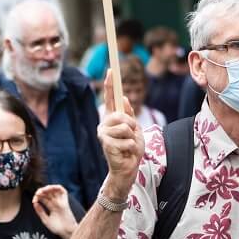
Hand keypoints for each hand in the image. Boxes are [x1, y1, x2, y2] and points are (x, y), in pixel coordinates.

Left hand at [33, 185, 77, 238]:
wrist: (65, 232)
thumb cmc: (57, 228)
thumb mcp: (45, 220)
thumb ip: (40, 211)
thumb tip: (34, 203)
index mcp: (51, 207)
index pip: (44, 198)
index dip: (38, 197)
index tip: (34, 200)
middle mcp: (56, 203)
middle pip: (48, 193)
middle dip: (41, 192)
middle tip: (37, 194)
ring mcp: (60, 202)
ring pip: (55, 190)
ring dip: (48, 188)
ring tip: (42, 190)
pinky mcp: (65, 202)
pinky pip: (63, 191)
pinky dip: (57, 187)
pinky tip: (50, 188)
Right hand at [97, 70, 144, 199]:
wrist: (128, 168)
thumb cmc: (131, 149)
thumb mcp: (135, 129)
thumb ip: (129, 115)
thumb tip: (123, 97)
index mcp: (112, 118)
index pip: (110, 98)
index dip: (110, 84)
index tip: (111, 70)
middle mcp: (104, 124)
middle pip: (122, 115)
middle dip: (132, 126)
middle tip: (131, 136)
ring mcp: (104, 134)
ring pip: (126, 128)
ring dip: (132, 138)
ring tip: (128, 146)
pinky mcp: (106, 145)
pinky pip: (127, 140)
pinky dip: (132, 148)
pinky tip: (126, 153)